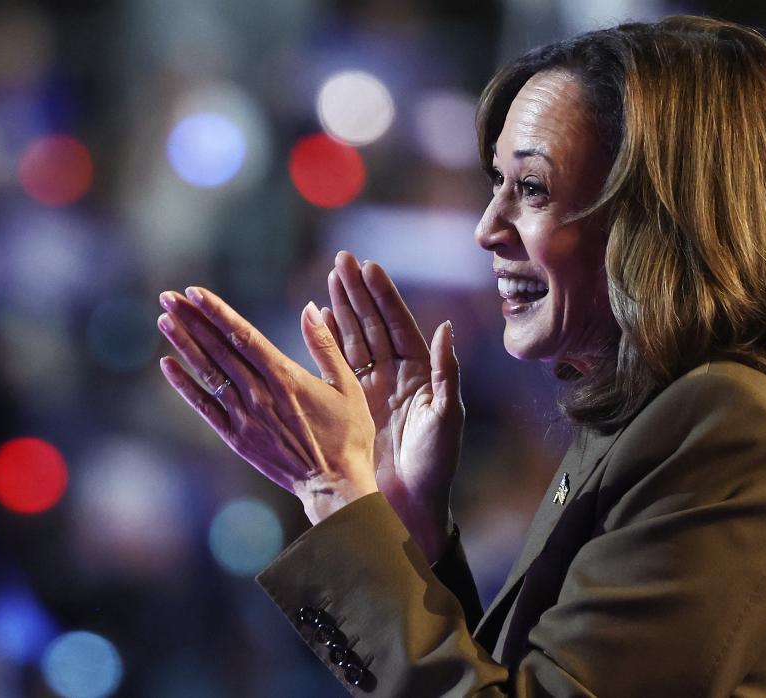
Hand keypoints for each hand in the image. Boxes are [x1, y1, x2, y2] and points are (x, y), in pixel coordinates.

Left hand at [156, 287, 377, 523]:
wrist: (334, 486)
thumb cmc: (348, 435)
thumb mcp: (348, 385)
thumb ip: (325, 345)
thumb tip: (309, 307)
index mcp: (286, 378)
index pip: (243, 336)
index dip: (217, 312)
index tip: (195, 292)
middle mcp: (259, 394)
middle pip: (219, 349)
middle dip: (192, 320)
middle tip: (168, 297)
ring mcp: (245, 417)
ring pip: (209, 374)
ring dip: (184, 345)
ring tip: (164, 320)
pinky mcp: (237, 438)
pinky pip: (205, 408)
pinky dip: (185, 386)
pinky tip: (168, 365)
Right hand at [324, 252, 463, 561]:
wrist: (410, 504)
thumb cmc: (435, 464)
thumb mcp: (447, 416)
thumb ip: (448, 371)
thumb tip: (447, 328)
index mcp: (421, 372)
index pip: (398, 324)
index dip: (384, 296)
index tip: (369, 267)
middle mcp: (396, 373)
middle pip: (373, 323)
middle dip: (358, 291)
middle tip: (342, 260)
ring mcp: (373, 386)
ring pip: (354, 338)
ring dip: (342, 307)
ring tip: (329, 277)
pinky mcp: (353, 402)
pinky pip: (339, 364)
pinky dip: (328, 340)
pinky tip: (317, 317)